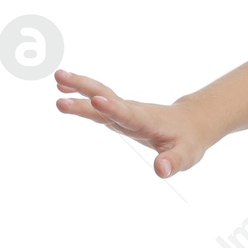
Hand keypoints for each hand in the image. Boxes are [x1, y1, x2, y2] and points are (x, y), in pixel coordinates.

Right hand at [53, 68, 209, 177]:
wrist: (190, 124)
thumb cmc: (187, 142)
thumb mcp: (185, 156)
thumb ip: (172, 162)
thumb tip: (161, 170)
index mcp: (146, 122)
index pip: (127, 114)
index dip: (112, 108)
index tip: (97, 100)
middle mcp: (132, 111)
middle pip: (107, 96)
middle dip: (84, 89)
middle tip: (60, 79)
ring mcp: (124, 109)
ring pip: (100, 94)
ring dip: (78, 85)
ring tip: (57, 77)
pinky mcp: (118, 112)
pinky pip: (97, 100)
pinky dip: (80, 93)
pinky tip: (62, 88)